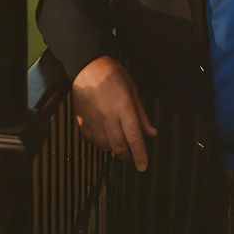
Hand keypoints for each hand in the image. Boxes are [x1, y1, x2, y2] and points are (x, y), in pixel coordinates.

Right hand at [72, 56, 157, 171]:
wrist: (87, 67)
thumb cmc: (114, 75)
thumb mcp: (132, 90)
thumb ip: (141, 114)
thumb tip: (152, 133)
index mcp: (124, 108)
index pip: (134, 137)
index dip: (140, 154)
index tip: (143, 167)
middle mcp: (108, 118)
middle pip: (119, 146)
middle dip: (127, 156)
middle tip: (132, 158)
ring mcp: (93, 121)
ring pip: (104, 146)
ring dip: (113, 149)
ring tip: (118, 145)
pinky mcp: (81, 121)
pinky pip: (91, 141)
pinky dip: (99, 143)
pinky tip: (103, 138)